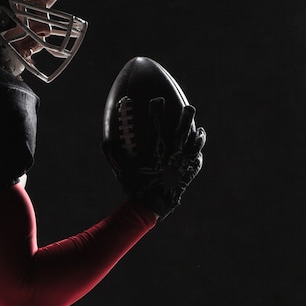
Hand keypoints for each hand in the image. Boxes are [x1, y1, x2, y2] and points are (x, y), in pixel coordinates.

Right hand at [104, 98, 205, 219]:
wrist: (150, 205)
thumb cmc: (134, 186)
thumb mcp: (120, 170)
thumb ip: (112, 154)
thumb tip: (106, 141)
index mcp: (154, 151)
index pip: (156, 126)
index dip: (157, 111)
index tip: (157, 100)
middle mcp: (170, 155)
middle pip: (181, 131)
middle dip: (185, 117)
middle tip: (188, 107)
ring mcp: (182, 163)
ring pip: (192, 142)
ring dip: (194, 130)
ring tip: (195, 121)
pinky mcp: (188, 171)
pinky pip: (196, 156)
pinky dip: (198, 146)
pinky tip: (199, 138)